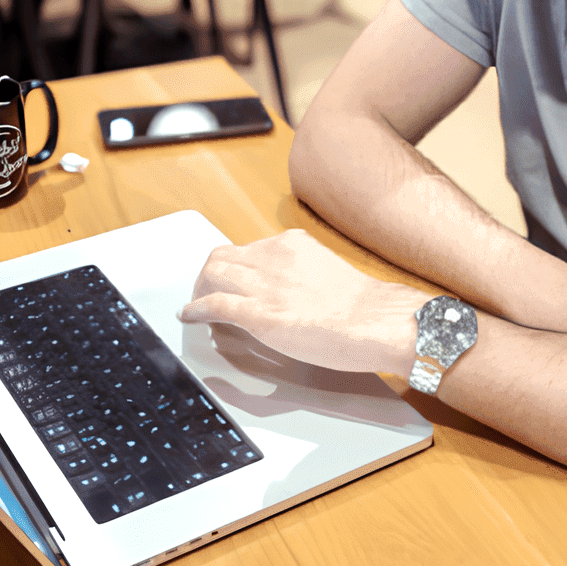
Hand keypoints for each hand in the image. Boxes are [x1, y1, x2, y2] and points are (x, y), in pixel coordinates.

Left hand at [179, 229, 423, 375]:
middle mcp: (273, 256)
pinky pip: (214, 304)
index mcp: (291, 245)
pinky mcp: (260, 313)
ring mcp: (265, 284)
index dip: (233, 267)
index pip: (247, 248)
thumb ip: (302, 273)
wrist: (377, 321)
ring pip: (212, 274)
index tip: (230, 280)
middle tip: (205, 294)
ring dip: (198, 291)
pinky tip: (189, 318)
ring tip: (196, 307)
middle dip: (208, 276)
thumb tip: (290, 290)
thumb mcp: (327, 273)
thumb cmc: (363, 307)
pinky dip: (195, 310)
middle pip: (222, 256)